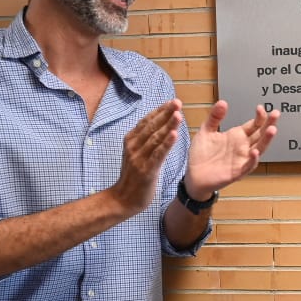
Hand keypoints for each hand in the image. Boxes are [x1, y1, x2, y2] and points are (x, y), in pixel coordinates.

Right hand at [109, 99, 181, 215]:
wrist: (123, 199)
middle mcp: (133, 146)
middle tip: (177, 102)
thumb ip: (145, 141)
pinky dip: (166, 144)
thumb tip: (159, 127)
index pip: (147, 121)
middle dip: (166, 113)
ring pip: (155, 138)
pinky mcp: (146, 170)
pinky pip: (157, 154)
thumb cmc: (133, 177)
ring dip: (168, 125)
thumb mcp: (137, 154)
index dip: (160, 111)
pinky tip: (174, 134)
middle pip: (151, 126)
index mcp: (131, 140)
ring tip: (178, 114)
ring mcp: (139, 158)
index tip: (171, 102)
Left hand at [183, 101, 278, 199]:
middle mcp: (243, 147)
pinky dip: (252, 160)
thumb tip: (222, 102)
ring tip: (272, 129)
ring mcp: (242, 159)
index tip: (260, 108)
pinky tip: (254, 152)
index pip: (254, 125)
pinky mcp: (237, 172)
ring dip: (266, 140)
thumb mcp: (206, 131)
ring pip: (259, 149)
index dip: (259, 117)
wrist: (193, 175)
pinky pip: (248, 166)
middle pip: (260, 135)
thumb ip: (214, 117)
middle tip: (276, 114)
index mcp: (237, 136)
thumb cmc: (201, 155)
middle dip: (269, 124)